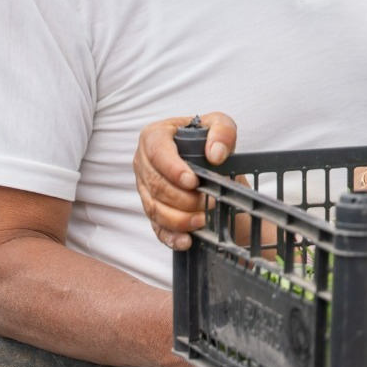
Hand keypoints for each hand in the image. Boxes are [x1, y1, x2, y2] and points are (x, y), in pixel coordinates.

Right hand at [133, 112, 237, 251]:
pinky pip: (156, 227)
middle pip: (156, 184)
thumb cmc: (209, 140)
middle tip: (206, 203)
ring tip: (202, 221)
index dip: (173, 169)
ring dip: (178, 218)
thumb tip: (215, 154)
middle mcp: (143, 163)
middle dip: (182, 198)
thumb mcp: (220, 125)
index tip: (193, 181)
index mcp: (154, 137)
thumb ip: (222, 131)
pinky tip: (187, 240)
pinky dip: (171, 237)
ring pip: (154, 208)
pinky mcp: (152, 210)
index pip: (157, 152)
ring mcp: (145, 189)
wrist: (210, 162)